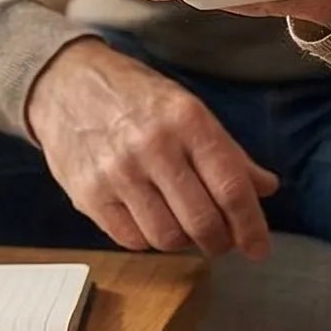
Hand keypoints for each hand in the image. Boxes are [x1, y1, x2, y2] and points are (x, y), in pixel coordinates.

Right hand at [22, 39, 279, 256]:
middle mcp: (153, 147)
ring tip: (184, 228)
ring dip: (185, 242)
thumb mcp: (188, 109)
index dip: (251, 226)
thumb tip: (265, 188)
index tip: (258, 248)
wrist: (65, 82)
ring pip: (167, 237)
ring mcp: (117, 173)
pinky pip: (131, 239)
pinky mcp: (88, 194)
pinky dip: (149, 240)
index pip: (231, 187)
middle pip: (202, 220)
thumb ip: (228, 152)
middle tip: (222, 242)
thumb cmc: (136, 96)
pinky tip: (151, 221)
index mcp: (188, 121)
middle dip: (220, 242)